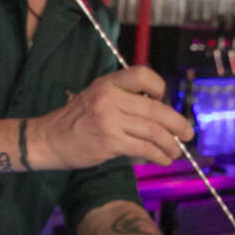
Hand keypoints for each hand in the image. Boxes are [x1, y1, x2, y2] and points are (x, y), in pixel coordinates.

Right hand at [29, 66, 194, 169]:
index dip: (159, 88)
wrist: (47, 140)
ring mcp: (109, 120)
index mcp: (106, 83)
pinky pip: (143, 148)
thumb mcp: (95, 97)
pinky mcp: (109, 142)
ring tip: (175, 151)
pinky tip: (161, 159)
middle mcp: (109, 98)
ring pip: (153, 131)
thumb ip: (123, 99)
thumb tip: (158, 112)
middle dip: (177, 124)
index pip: (143, 75)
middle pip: (155, 109)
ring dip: (170, 144)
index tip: (164, 101)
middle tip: (188, 134)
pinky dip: (158, 155)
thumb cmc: (73, 121)